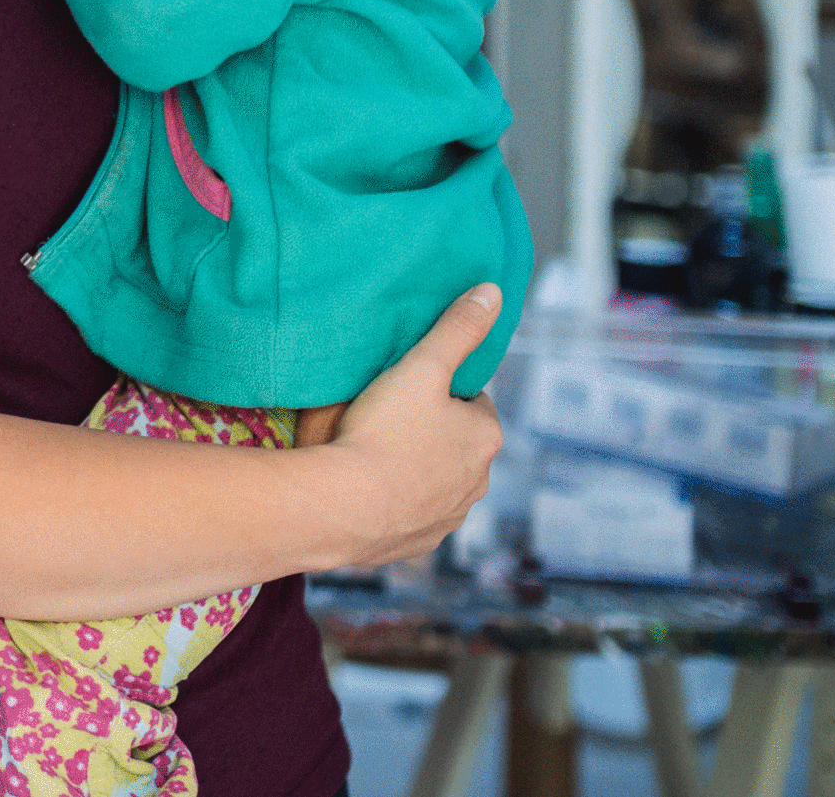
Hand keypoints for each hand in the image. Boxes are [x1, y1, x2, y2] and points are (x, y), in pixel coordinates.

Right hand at [308, 284, 503, 568]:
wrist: (342, 506)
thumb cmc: (383, 430)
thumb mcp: (420, 366)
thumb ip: (456, 328)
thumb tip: (492, 291)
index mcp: (486, 436)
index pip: (472, 402)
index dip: (440, 391)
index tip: (408, 388)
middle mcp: (479, 481)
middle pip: (456, 444)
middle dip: (430, 432)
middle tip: (385, 417)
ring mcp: (449, 517)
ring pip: (437, 482)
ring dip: (415, 469)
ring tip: (371, 453)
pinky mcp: (419, 544)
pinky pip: (412, 517)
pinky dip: (397, 504)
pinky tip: (366, 490)